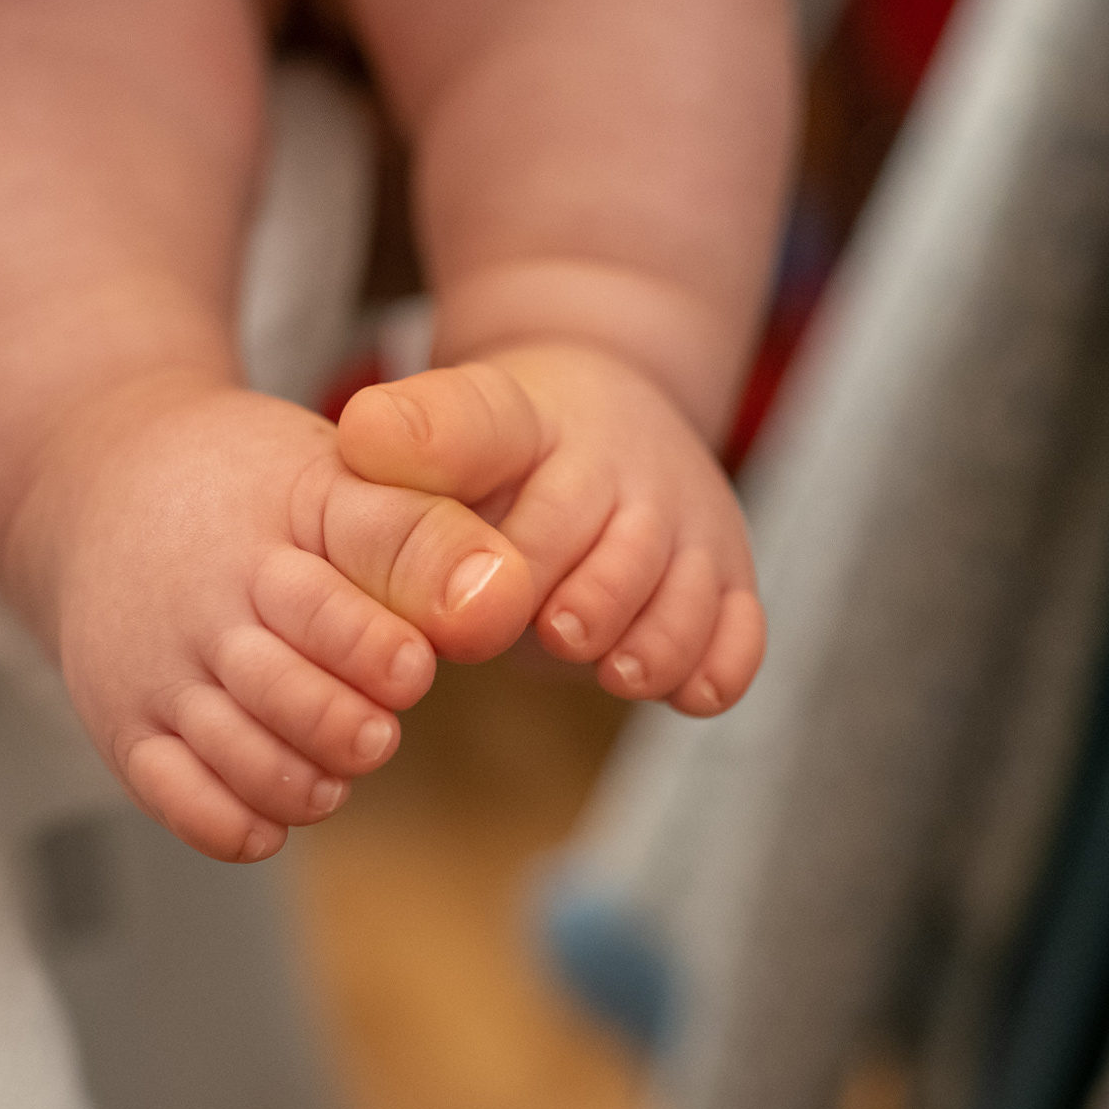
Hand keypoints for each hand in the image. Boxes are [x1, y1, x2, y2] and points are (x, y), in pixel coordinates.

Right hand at [6, 377, 536, 859]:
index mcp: (269, 539)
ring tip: (342, 761)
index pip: (326, 610)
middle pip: (283, 698)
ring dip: (305, 783)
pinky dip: (238, 822)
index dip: (377, 650)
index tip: (414, 669)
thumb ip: (421, 537)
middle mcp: (204, 609)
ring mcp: (157, 672)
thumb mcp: (336, 479)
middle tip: (380, 730)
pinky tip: (277, 807)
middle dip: (347, 727)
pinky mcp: (124, 725)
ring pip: (237, 761)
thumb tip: (503, 598)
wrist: (106, 482)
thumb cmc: (252, 488)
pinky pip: (177, 801)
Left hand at [337, 341, 763, 712]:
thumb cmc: (503, 457)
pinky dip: (722, 662)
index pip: (500, 444)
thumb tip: (366, 440)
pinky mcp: (727, 577)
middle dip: (581, 602)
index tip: (477, 589)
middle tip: (555, 634)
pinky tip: (687, 689)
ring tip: (615, 670)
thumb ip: (412, 443)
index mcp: (529, 423)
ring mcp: (684, 525)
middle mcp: (624, 468)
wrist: (607, 419)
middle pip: (611, 546)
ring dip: (654, 640)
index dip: (488, 525)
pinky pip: (741, 628)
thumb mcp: (450, 430)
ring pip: (686, 593)